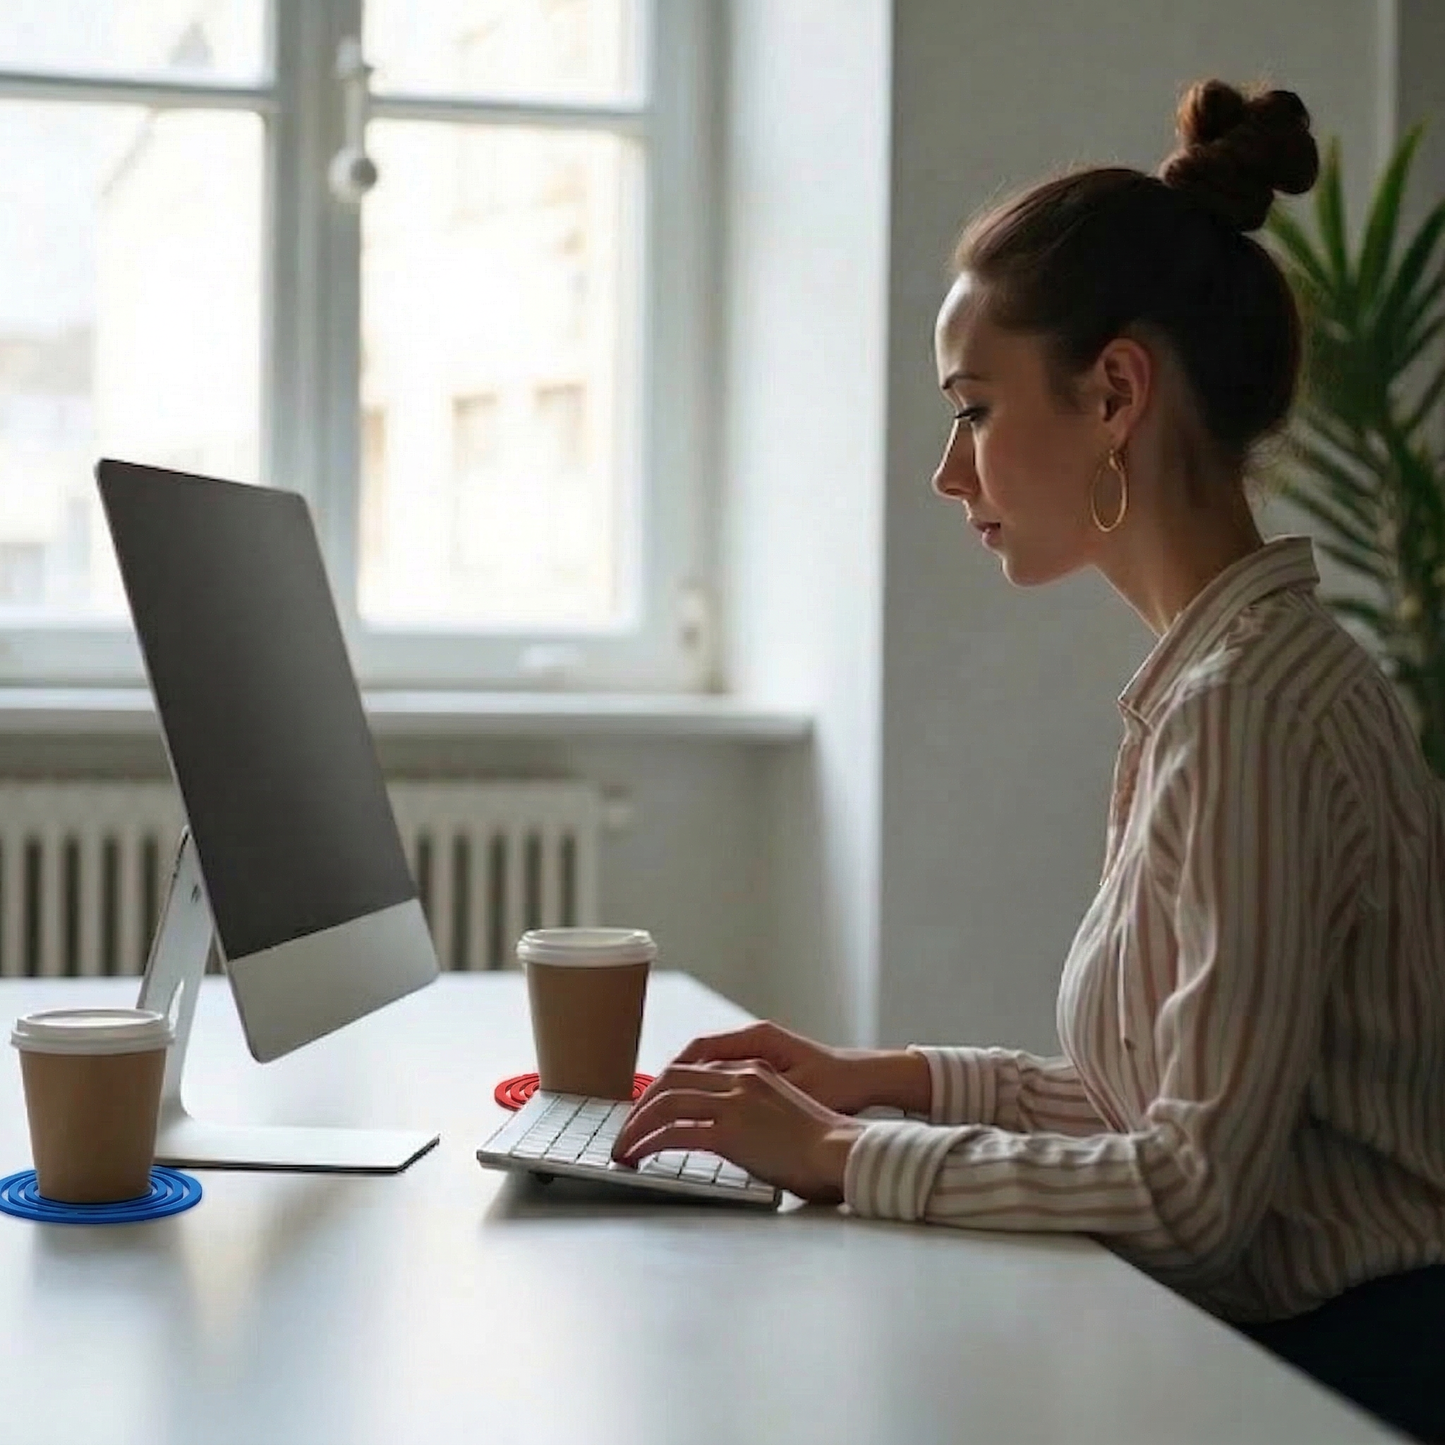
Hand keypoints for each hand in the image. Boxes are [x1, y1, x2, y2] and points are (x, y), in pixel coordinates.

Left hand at [609, 1060, 863, 1202]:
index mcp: (754, 1071)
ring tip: (623, 1147)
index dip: (664, 1089)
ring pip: (666, 1103)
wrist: (844, 1153)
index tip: (648, 1110)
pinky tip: (637, 1158)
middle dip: (642, 1104)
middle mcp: (741, 1078)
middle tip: (627, 1128)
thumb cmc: (824, 1146)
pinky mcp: (731, 1132)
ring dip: (636, 1125)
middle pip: (672, 1079)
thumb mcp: (785, 1114)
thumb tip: (733, 1133)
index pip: (695, 1070)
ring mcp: (735, 1103)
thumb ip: (755, 1112)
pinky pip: (674, 1133)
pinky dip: (648, 1144)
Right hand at [664, 1020, 876, 1114]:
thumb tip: (713, 1106)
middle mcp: (753, 1043)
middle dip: (666, 1087)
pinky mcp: (764, 1072)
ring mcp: (757, 1057)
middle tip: (645, 1114)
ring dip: (683, 1093)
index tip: (651, 1099)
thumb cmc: (838, 1084)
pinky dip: (704, 1096)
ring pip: (706, 1072)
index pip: (698, 1051)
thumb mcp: (795, 1090)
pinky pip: (723, 1081)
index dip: (670, 1075)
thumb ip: (754, 1096)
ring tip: (660, 1119)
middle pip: (695, 1060)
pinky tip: (694, 1120)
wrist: (867, 1080)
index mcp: (756, 1041)